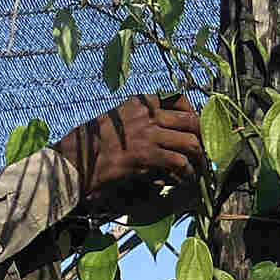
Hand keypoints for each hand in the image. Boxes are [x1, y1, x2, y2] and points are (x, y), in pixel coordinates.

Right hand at [56, 93, 205, 207]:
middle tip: (203, 153)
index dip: (193, 113)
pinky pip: (180, 163)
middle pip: (190, 120)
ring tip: (197, 171)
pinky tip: (183, 181)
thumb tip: (165, 130)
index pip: (178, 98)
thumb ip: (140, 120)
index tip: (195, 128)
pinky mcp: (147, 156)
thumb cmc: (92, 144)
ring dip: (198, 159)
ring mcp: (148, 134)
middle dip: (202, 138)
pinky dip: (186, 174)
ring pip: (190, 142)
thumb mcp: (116, 120)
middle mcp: (147, 114)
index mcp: (139, 102)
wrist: (76, 162)